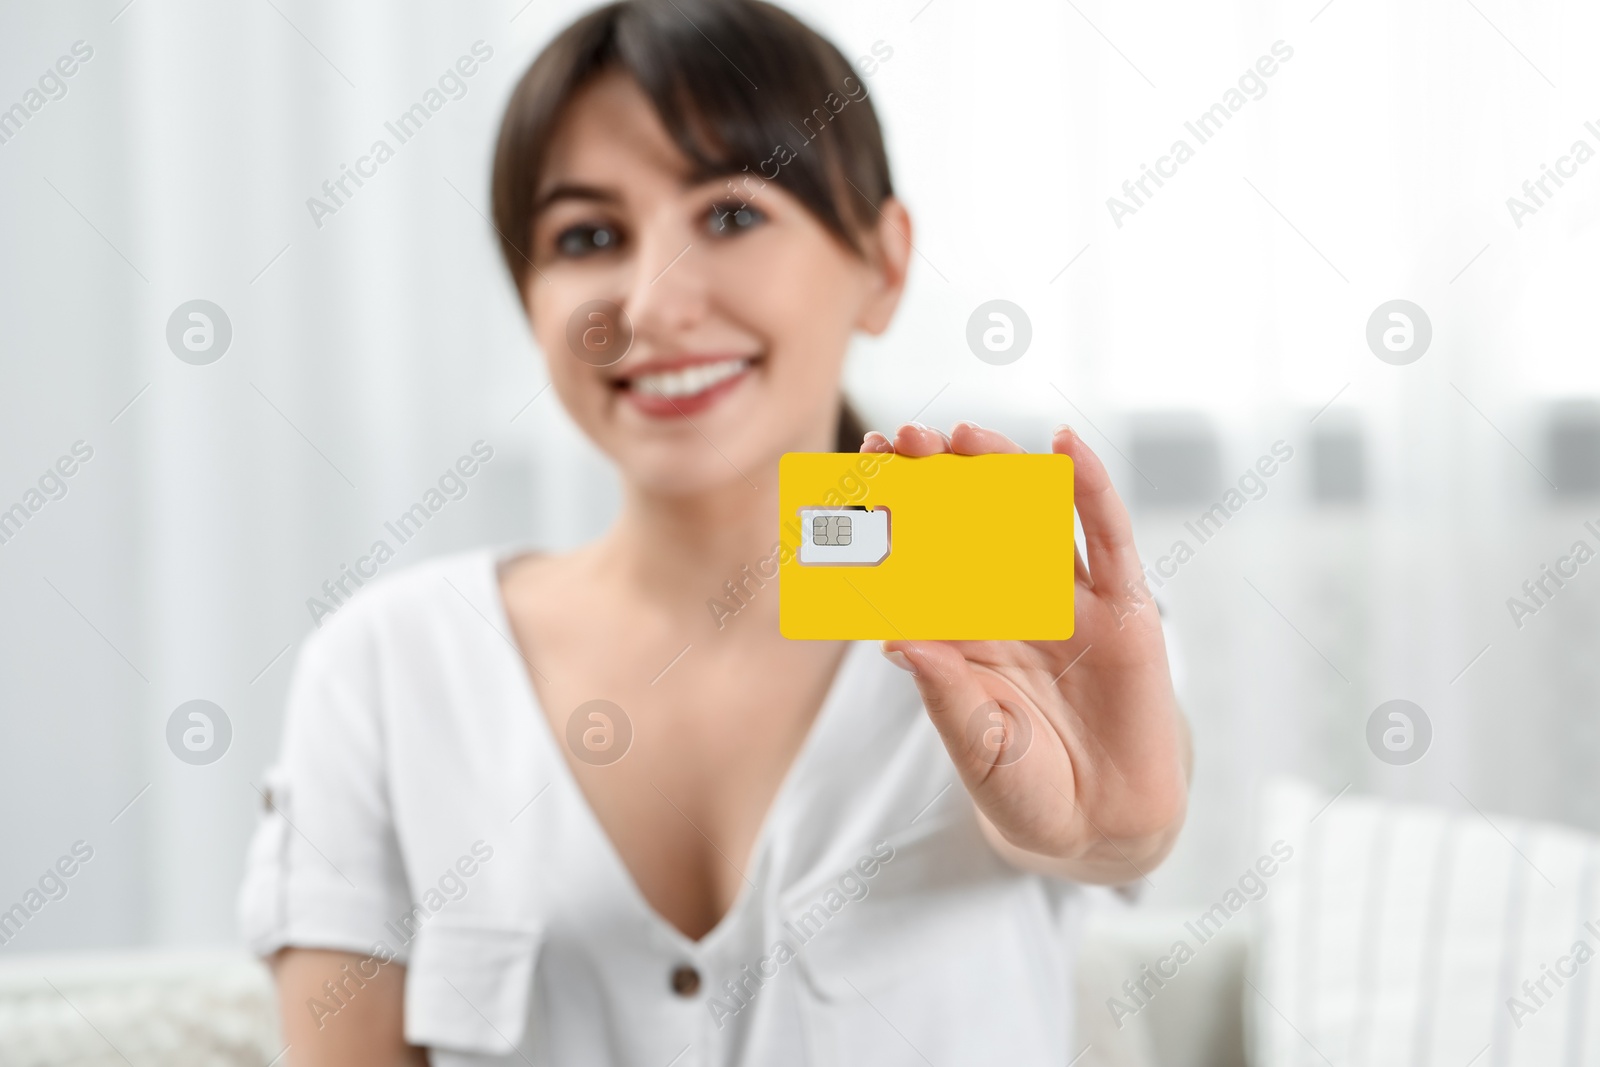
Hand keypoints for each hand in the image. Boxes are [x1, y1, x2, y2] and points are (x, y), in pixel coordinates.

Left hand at [864, 422, 1189, 883]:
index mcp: (961, 632)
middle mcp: (1011, 603)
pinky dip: (1091, 491)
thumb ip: (946, 697)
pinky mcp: (1125, 608)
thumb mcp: (979, 749)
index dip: (890, 520)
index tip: (854, 478)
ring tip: (962, 434)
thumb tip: (896, 640)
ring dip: (998, 472)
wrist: (1102, 825)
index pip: (920, 563)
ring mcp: (1069, 600)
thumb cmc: (1027, 788)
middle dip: (933, 482)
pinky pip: (1108, 540)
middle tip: (897, 438)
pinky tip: (1067, 448)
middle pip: (968, 526)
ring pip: (1031, 519)